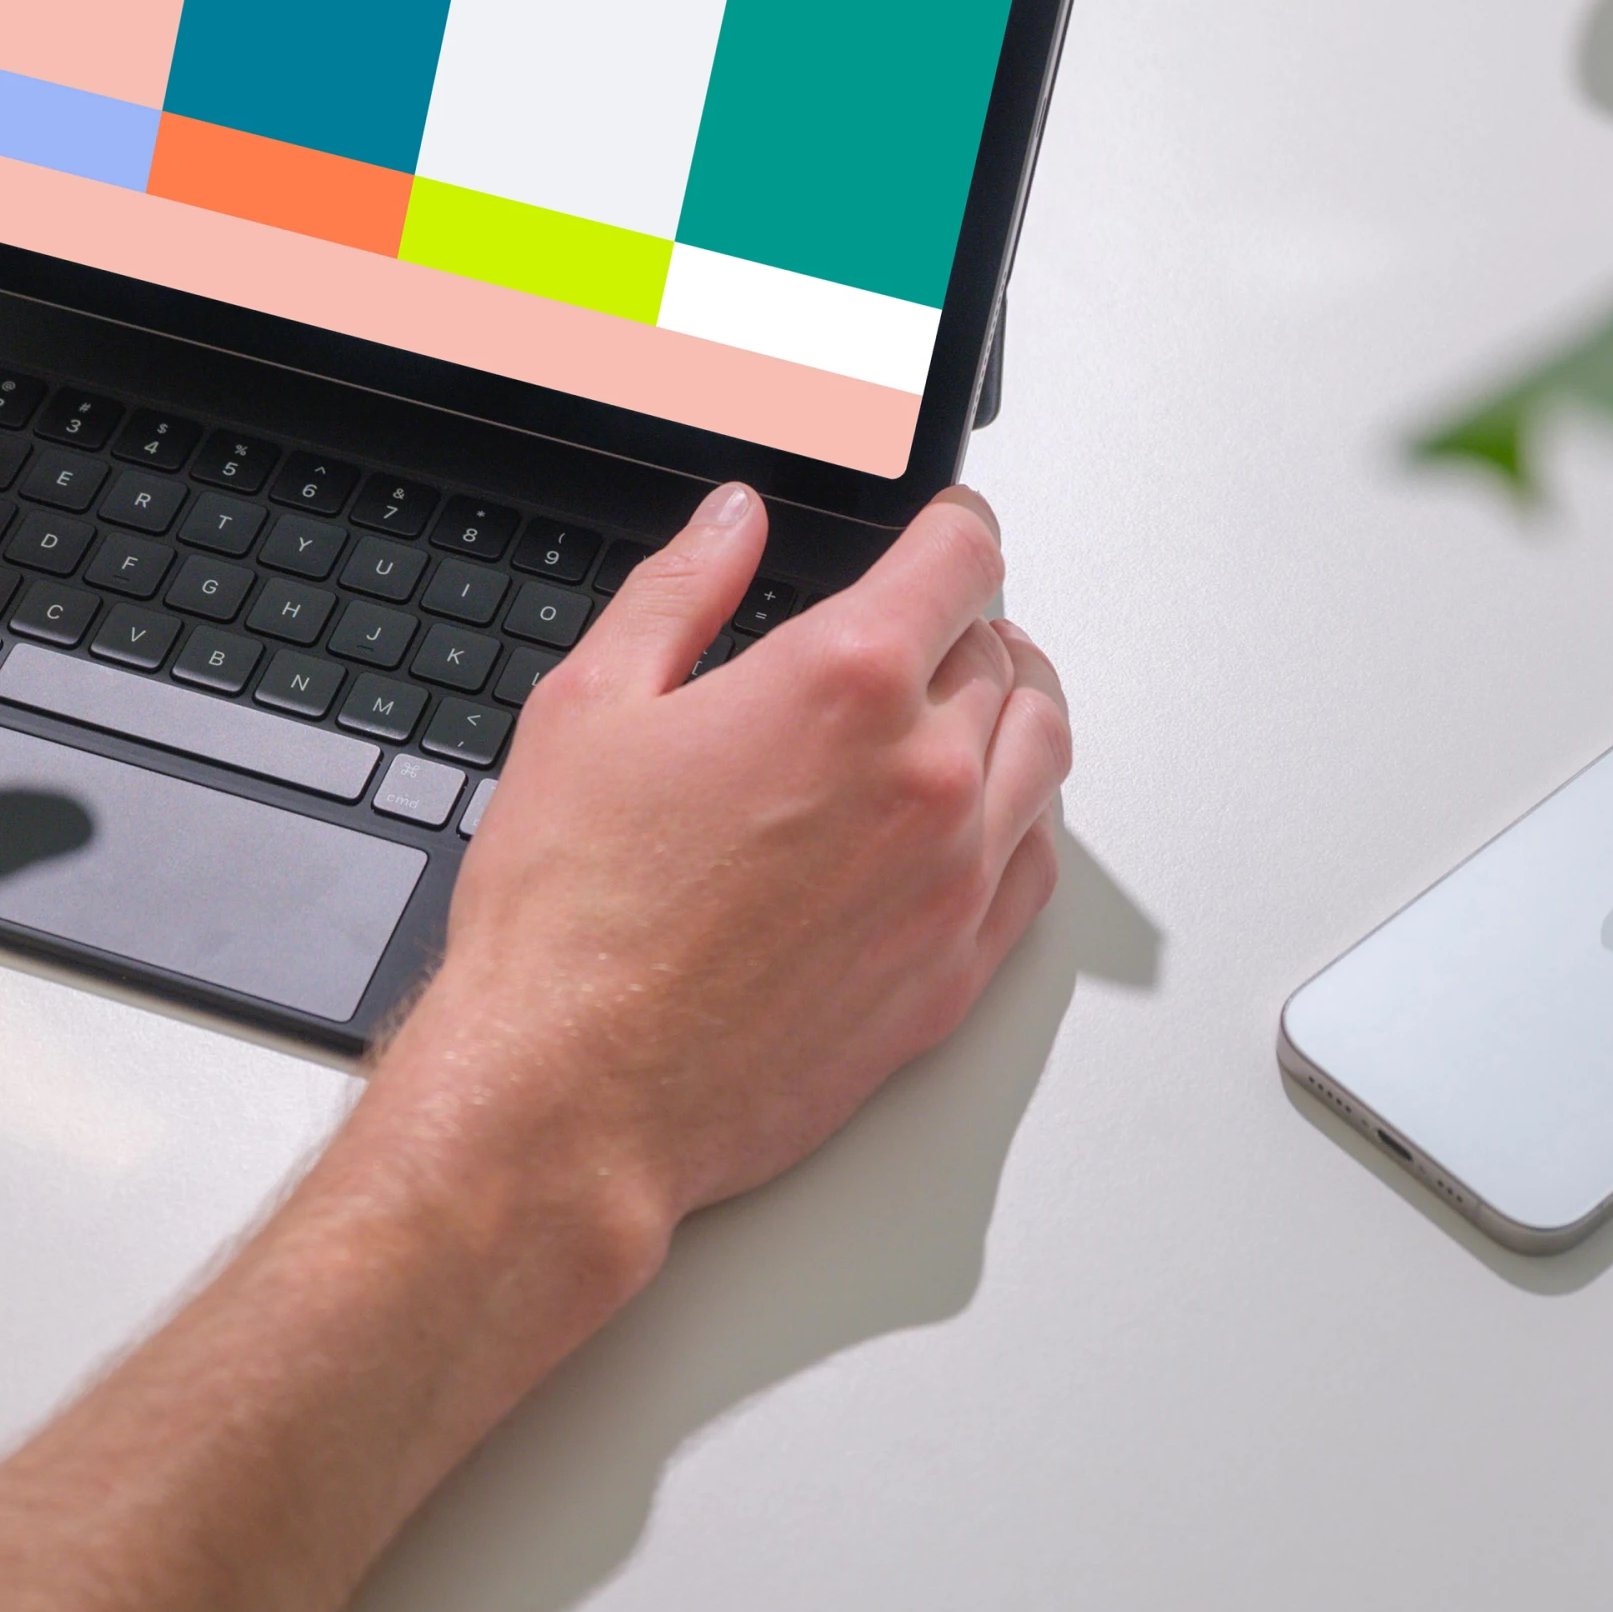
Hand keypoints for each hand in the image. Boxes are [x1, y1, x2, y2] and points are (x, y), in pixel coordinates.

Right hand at [359, 483, 1070, 1265]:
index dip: (954, 526)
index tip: (946, 529)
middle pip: (1003, 654)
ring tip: (965, 706)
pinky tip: (973, 816)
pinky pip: (1035, 867)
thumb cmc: (571, 916)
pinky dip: (1019, 819)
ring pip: (1041, 754)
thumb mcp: (590, 705)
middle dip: (962, 626)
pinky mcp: (955, 974)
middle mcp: (925, 775)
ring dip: (1011, 710)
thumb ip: (680, 591)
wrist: (576, 1089)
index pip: (961, 558)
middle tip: (923, 629)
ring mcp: (953, 880)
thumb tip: (731, 522)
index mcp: (842, 683)